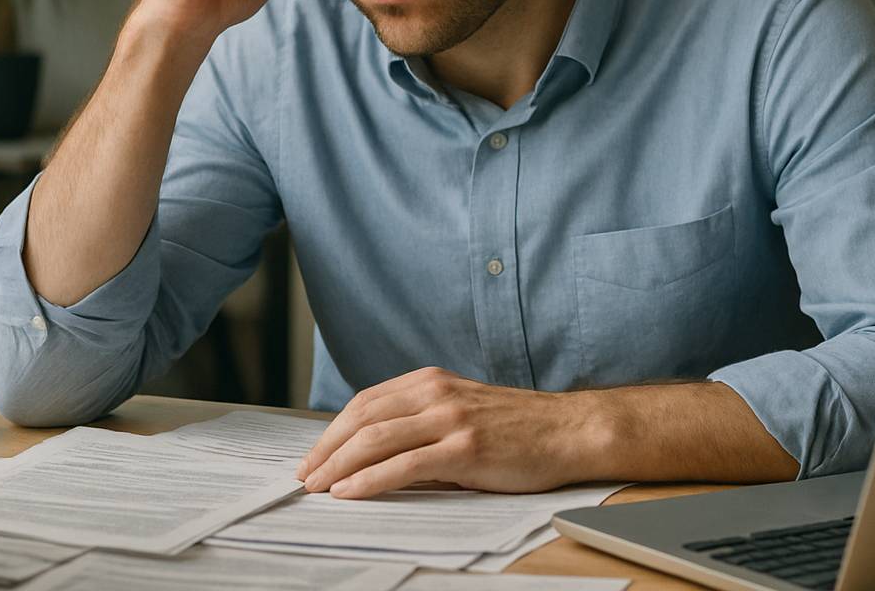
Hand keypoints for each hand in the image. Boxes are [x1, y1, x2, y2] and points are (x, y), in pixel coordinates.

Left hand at [296, 367, 598, 498]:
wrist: (569, 431)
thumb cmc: (519, 428)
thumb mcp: (463, 412)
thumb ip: (423, 423)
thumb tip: (376, 455)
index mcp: (432, 382)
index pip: (367, 402)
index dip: (334, 429)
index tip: (315, 454)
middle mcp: (436, 394)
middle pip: (363, 418)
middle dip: (326, 448)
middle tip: (305, 474)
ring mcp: (450, 419)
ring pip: (376, 439)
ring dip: (338, 464)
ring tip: (318, 486)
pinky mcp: (464, 448)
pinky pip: (404, 464)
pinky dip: (369, 480)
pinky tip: (350, 491)